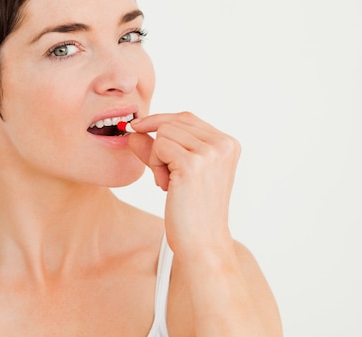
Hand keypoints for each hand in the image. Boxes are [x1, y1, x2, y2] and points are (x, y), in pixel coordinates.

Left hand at [127, 112, 240, 255]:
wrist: (201, 243)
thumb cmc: (192, 212)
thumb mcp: (178, 172)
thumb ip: (159, 149)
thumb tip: (133, 131)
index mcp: (228, 144)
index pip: (186, 118)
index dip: (160, 122)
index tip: (138, 129)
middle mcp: (223, 144)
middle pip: (173, 121)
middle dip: (158, 145)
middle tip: (163, 176)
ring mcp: (210, 152)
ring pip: (163, 132)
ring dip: (155, 157)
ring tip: (167, 183)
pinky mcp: (192, 163)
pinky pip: (158, 145)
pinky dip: (154, 164)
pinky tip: (164, 185)